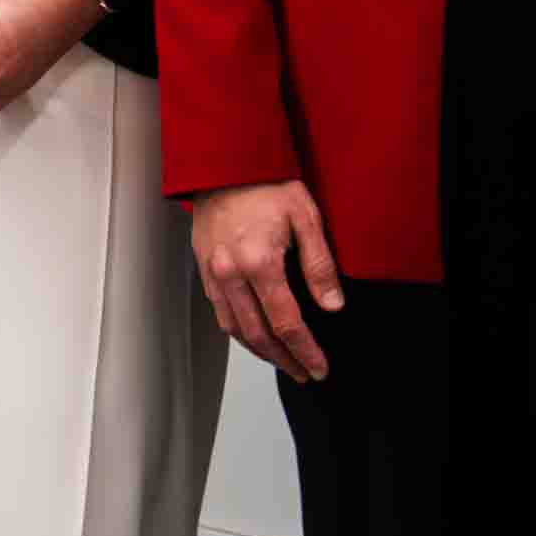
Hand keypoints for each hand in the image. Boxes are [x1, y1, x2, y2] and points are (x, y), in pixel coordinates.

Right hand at [188, 181, 344, 380]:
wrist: (223, 162)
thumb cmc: (267, 183)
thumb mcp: (305, 215)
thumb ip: (320, 264)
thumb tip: (332, 306)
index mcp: (259, 262)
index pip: (286, 322)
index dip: (305, 350)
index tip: (320, 368)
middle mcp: (231, 274)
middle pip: (259, 335)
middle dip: (285, 360)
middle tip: (305, 374)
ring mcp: (213, 274)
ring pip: (236, 329)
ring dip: (261, 352)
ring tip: (284, 362)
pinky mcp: (203, 270)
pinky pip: (221, 313)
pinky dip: (240, 332)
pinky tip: (255, 336)